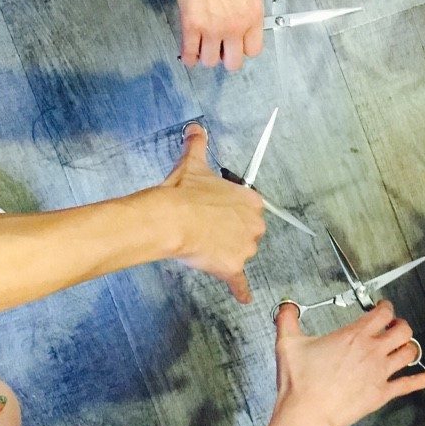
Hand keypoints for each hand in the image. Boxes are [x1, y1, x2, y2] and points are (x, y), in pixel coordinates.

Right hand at [156, 124, 264, 301]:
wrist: (170, 218)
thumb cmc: (183, 194)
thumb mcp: (193, 163)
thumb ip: (198, 144)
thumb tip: (195, 130)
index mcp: (250, 200)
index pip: (250, 208)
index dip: (231, 211)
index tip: (219, 212)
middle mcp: (254, 224)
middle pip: (248, 232)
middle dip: (231, 232)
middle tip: (209, 228)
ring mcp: (244, 248)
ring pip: (240, 253)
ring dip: (227, 252)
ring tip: (204, 244)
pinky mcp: (232, 268)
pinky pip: (240, 283)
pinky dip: (241, 290)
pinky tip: (243, 296)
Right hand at [174, 0, 296, 69]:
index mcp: (252, 16)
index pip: (254, 49)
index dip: (246, 48)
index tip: (241, 43)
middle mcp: (234, 27)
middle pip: (234, 62)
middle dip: (228, 58)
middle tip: (223, 49)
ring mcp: (212, 29)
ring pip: (211, 60)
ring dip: (208, 56)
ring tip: (206, 49)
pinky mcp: (192, 26)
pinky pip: (190, 52)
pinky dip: (189, 56)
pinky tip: (190, 55)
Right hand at [273, 301, 424, 425]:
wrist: (307, 414)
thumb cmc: (300, 382)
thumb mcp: (288, 344)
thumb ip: (287, 320)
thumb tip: (286, 307)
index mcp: (354, 335)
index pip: (382, 313)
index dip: (386, 307)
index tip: (383, 308)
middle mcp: (372, 351)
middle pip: (403, 330)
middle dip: (401, 326)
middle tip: (395, 327)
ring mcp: (380, 373)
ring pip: (409, 353)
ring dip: (410, 347)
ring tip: (405, 347)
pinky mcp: (382, 394)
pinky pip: (409, 384)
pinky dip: (420, 379)